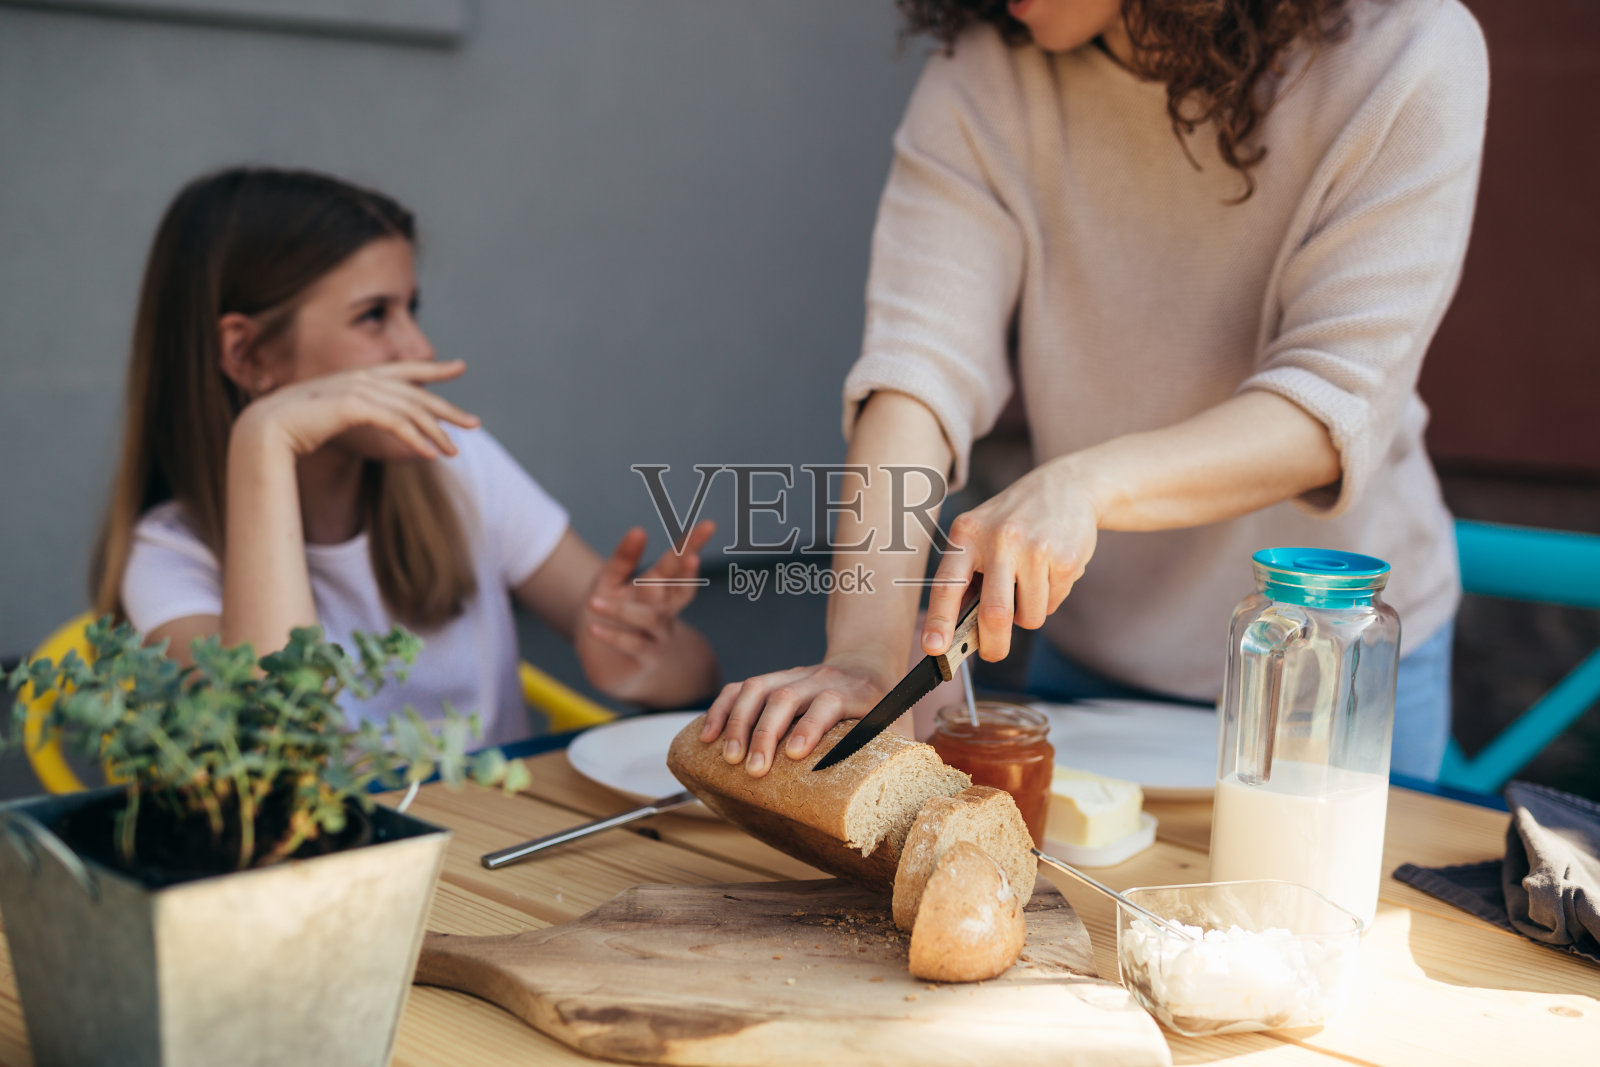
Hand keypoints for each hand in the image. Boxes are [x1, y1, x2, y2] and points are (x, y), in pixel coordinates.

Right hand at [234, 360, 478, 461]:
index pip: (406, 370)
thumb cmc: (295, 427)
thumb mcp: (333, 418)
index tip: (459, 368)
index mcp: (359, 377)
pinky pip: (396, 423)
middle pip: (417, 393)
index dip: (434, 369)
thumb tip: (376, 425)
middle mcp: (362, 378)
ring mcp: (358, 389)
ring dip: (436, 432)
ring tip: (455, 452)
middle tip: (474, 424)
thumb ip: (357, 416)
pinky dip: (416, 439)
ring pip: (411, 410)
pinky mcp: (354, 405)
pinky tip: (431, 455)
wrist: (266, 428)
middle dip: (448, 409)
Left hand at [575, 520, 715, 702]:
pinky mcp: (644, 657)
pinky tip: (594, 628)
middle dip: (688, 573)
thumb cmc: (612, 611)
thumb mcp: (612, 581)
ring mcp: (658, 634)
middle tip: (693, 556)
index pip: (678, 562)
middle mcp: (665, 609)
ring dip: (624, 610)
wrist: (606, 659)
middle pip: (681, 590)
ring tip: (595, 602)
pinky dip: (613, 637)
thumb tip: (640, 529)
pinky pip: (633, 645)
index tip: (709, 525)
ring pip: (650, 619)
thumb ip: (624, 558)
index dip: (693, 544)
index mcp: (659, 586)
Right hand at [698, 653, 897, 777]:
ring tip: (727, 757)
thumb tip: (890, 799)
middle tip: (754, 771)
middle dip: (765, 733)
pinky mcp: (772, 679)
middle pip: (786, 697)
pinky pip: (740, 688)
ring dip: (738, 722)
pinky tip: (708, 736)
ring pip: (757, 688)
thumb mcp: (897, 725)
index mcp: (855, 692)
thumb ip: (895, 755)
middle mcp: (820, 679)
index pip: (828, 702)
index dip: (810, 726)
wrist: (866, 663)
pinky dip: (721, 709)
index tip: (794, 754)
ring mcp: (792, 676)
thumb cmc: (881, 707)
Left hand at [922, 460, 1101, 661]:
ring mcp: (1034, 548)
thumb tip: (960, 633)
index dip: (939, 620)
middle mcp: (999, 539)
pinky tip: (1051, 569)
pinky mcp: (1065, 558)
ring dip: (1028, 615)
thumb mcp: (981, 534)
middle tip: (993, 653)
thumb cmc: (1014, 520)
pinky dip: (1051, 598)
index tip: (933, 648)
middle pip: (994, 613)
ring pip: (1029, 616)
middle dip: (993, 645)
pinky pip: (1054, 603)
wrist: (1066, 486)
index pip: (948, 585)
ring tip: (1030, 584)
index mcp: (967, 535)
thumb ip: (969, 576)